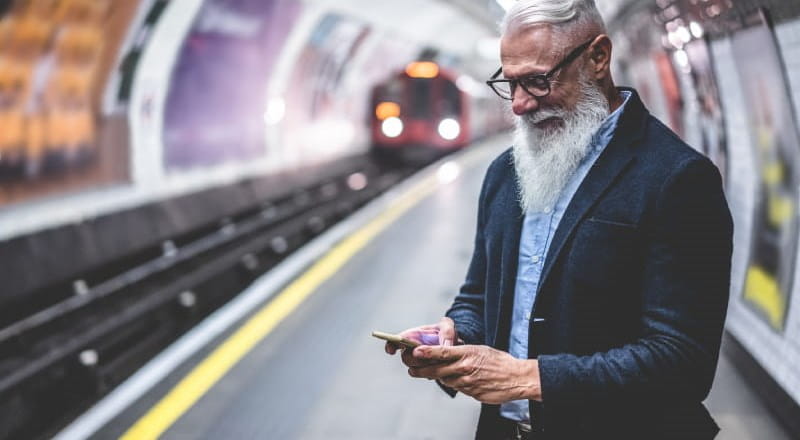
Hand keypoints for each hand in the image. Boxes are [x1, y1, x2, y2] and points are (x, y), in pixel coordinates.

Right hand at [384, 317, 458, 367]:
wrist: (454, 346)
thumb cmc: (446, 333)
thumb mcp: (448, 327)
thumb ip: (446, 333)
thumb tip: (445, 346)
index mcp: (412, 337)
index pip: (395, 342)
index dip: (391, 346)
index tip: (391, 350)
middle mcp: (412, 350)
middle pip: (405, 359)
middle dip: (416, 358)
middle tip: (429, 355)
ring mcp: (419, 363)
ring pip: (415, 369)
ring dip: (425, 366)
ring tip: (438, 360)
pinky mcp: (427, 372)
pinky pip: (426, 376)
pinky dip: (433, 373)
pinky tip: (442, 367)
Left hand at [408, 344, 540, 403]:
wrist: (517, 378)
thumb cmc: (500, 362)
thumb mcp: (480, 350)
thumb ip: (463, 352)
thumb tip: (448, 352)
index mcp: (467, 354)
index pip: (442, 352)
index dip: (427, 352)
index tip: (415, 352)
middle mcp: (465, 368)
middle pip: (437, 370)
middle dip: (421, 370)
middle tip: (411, 369)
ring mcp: (468, 383)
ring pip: (446, 380)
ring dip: (440, 377)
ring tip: (436, 373)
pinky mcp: (472, 393)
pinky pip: (458, 388)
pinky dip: (456, 384)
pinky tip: (461, 380)